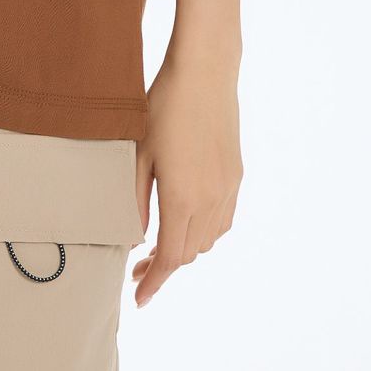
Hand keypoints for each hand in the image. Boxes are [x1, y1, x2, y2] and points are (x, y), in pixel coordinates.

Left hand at [130, 45, 242, 307]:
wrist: (205, 72)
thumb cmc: (163, 106)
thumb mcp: (138, 152)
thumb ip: (135, 200)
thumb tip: (134, 237)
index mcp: (183, 197)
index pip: (169, 257)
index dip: (154, 282)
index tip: (138, 298)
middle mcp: (211, 199)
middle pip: (189, 253)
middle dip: (164, 266)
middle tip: (137, 267)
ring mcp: (228, 188)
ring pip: (208, 240)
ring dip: (185, 250)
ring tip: (158, 246)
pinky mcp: (236, 175)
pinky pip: (223, 220)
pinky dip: (204, 232)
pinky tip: (187, 223)